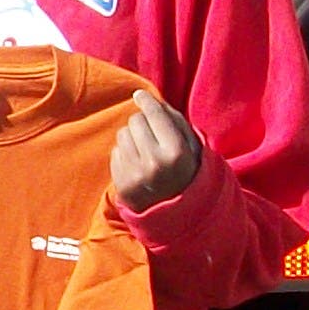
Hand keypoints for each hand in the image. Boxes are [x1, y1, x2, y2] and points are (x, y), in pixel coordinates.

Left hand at [111, 91, 204, 210]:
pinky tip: (138, 164)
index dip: (147, 101)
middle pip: (135, 121)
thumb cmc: (187, 172)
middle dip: (142, 122)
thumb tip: (144, 97)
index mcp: (177, 152)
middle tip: (152, 133)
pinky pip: (115, 152)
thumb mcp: (193, 146)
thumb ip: (174, 120)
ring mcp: (135, 175)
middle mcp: (154, 163)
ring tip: (146, 150)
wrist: (179, 214)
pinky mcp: (121, 184)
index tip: (140, 95)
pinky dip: (125, 153)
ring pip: (122, 134)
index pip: (155, 115)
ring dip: (132, 137)